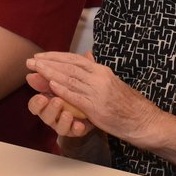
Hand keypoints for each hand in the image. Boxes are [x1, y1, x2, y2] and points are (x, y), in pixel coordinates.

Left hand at [26, 50, 158, 144]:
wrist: (144, 120)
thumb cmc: (127, 103)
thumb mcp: (111, 82)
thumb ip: (96, 70)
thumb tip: (86, 55)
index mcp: (101, 71)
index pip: (74, 59)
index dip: (55, 57)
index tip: (41, 56)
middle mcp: (99, 77)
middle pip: (69, 67)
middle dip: (48, 63)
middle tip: (30, 61)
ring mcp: (98, 92)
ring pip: (70, 79)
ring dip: (50, 73)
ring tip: (35, 69)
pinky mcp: (97, 108)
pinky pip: (77, 97)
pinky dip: (63, 90)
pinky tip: (51, 85)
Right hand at [26, 67, 91, 138]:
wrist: (92, 106)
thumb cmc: (72, 91)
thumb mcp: (66, 80)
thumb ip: (58, 70)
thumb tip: (49, 57)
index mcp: (47, 102)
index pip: (35, 104)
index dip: (36, 102)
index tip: (42, 96)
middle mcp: (53, 114)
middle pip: (45, 116)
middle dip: (50, 109)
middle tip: (56, 101)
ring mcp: (64, 124)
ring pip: (59, 127)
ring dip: (63, 120)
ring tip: (68, 114)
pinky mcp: (76, 130)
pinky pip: (74, 132)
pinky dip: (76, 128)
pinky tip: (80, 124)